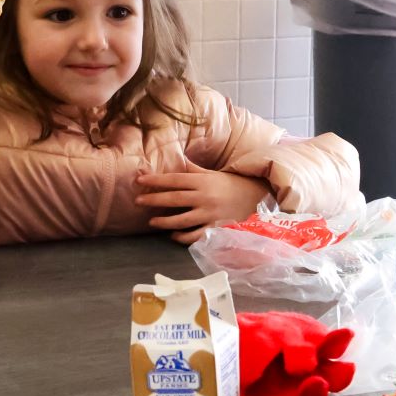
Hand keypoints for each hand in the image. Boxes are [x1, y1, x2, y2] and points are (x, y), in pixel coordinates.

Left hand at [135, 161, 269, 244]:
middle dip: (154, 200)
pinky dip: (183, 237)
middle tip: (137, 202)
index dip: (156, 180)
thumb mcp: (212, 174)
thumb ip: (193, 169)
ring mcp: (210, 214)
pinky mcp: (216, 228)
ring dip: (164, 222)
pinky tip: (173, 235)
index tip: (139, 180)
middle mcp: (205, 197)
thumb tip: (177, 158)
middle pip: (174, 199)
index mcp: (202, 181)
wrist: (257, 197)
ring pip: (182, 220)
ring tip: (151, 222)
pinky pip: (196, 235)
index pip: (174, 179)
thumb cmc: (231, 185)